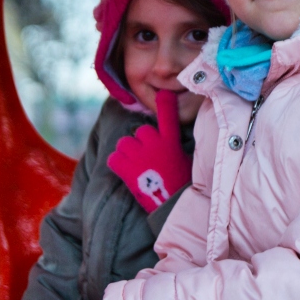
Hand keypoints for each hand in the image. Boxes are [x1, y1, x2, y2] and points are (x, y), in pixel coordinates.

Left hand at [107, 90, 191, 212]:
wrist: (171, 207)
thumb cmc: (181, 186)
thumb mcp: (186, 162)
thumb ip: (176, 147)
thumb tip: (172, 144)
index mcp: (171, 142)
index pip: (168, 116)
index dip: (165, 103)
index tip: (163, 93)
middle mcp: (154, 144)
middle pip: (141, 131)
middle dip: (141, 142)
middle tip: (147, 158)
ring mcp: (138, 155)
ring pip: (124, 144)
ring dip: (127, 153)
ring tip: (136, 166)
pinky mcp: (125, 168)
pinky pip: (113, 158)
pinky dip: (117, 165)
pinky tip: (126, 173)